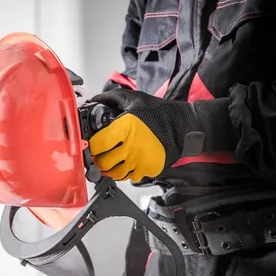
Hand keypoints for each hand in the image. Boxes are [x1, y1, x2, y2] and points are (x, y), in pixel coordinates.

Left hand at [88, 89, 235, 180]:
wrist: (185, 127)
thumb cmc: (160, 113)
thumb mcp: (135, 99)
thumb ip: (111, 98)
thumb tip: (94, 100)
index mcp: (125, 128)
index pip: (98, 144)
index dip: (91, 145)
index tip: (90, 144)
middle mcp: (131, 147)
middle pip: (103, 162)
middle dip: (97, 159)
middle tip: (97, 155)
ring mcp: (140, 161)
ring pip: (114, 174)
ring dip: (108, 169)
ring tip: (108, 161)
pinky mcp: (148, 170)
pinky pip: (129, 178)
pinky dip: (123, 173)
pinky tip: (123, 164)